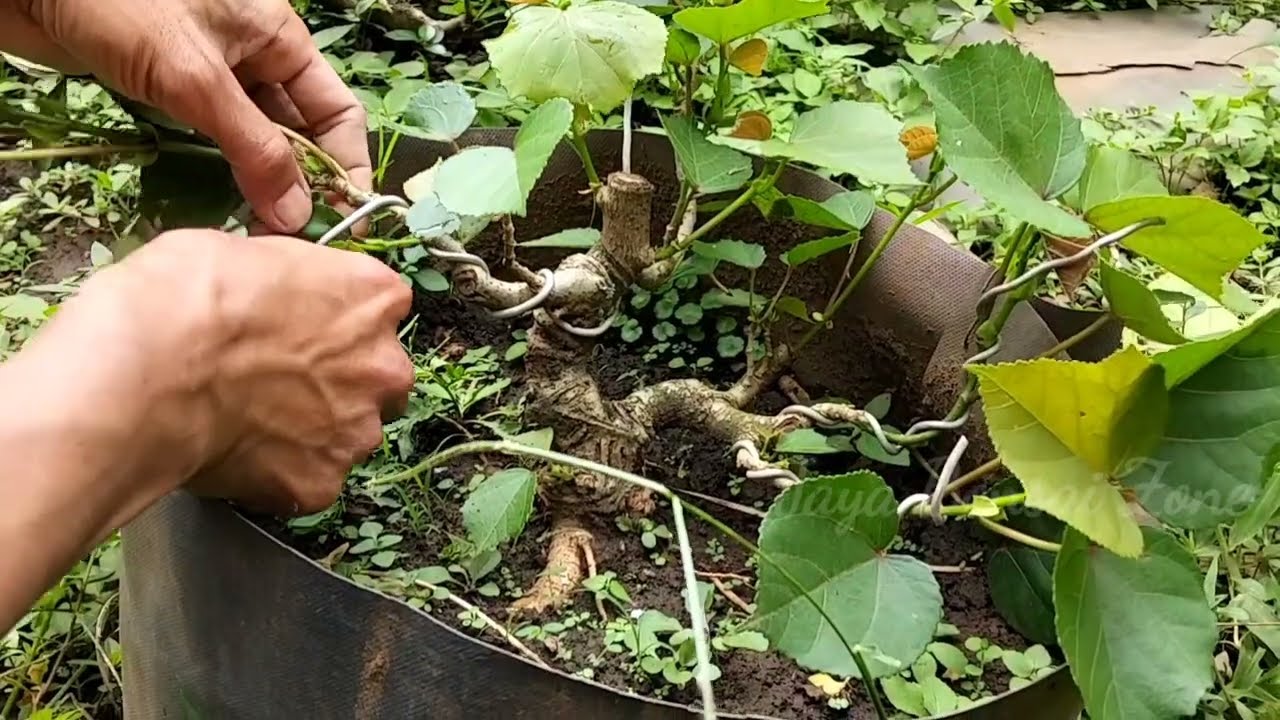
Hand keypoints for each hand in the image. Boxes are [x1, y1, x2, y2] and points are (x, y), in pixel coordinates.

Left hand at [8, 0, 370, 232]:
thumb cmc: (123, 8)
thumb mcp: (197, 80)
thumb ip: (253, 149)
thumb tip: (298, 215)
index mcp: (279, 38)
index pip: (336, 111)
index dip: (347, 165)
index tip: (345, 219)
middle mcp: (256, 56)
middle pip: (300, 130)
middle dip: (305, 181)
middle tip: (299, 237)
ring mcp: (214, 73)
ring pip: (258, 137)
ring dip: (264, 181)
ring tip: (265, 231)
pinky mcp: (175, 89)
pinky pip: (218, 137)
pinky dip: (227, 171)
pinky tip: (229, 204)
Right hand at [23, 230, 412, 514]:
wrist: (142, 376)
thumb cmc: (182, 300)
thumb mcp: (239, 250)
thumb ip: (286, 276)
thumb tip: (276, 287)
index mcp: (372, 296)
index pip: (380, 304)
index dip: (339, 315)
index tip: (306, 323)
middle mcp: (383, 366)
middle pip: (378, 375)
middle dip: (340, 378)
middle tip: (280, 379)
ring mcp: (355, 431)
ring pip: (349, 431)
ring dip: (314, 428)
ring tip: (252, 421)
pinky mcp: (320, 483)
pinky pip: (309, 478)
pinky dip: (281, 471)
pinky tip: (238, 453)